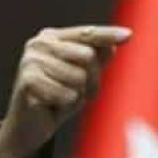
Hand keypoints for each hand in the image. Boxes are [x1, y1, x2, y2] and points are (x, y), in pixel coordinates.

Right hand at [0, 25, 131, 157]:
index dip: (108, 35)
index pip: (87, 33)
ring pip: (79, 77)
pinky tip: (53, 105)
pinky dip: (66, 104)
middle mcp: (40, 44)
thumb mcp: (83, 76)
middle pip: (88, 56)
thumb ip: (96, 59)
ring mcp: (31, 61)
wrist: (29, 124)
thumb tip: (113, 47)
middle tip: (79, 90)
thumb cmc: (59, 96)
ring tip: (63, 97)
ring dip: (78, 94)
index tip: (129, 35)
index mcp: (53, 38)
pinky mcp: (28, 81)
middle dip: (92, 78)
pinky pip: (68, 94)